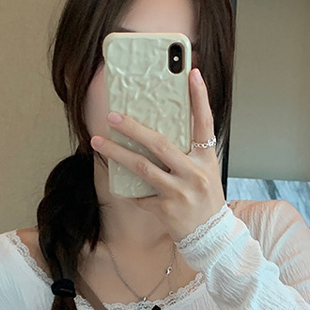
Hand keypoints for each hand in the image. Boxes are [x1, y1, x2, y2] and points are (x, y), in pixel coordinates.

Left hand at [90, 67, 226, 242]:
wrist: (211, 237)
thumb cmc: (206, 201)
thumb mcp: (206, 172)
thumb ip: (189, 153)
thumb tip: (159, 131)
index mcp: (206, 159)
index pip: (204, 123)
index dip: (200, 97)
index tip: (191, 73)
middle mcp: (194, 174)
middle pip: (160, 144)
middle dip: (133, 128)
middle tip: (113, 116)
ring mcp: (179, 192)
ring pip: (141, 167)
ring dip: (116, 153)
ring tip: (98, 142)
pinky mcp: (165, 209)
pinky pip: (139, 194)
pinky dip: (128, 189)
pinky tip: (117, 183)